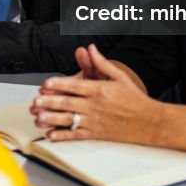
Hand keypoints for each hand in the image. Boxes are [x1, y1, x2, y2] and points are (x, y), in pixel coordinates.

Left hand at [30, 44, 160, 143]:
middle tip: (35, 102)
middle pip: (67, 103)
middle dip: (49, 103)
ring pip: (69, 120)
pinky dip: (63, 136)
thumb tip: (91, 48)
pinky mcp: (97, 134)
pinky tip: (51, 135)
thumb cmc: (134, 99)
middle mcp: (95, 106)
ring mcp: (95, 121)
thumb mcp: (119, 76)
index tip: (45, 84)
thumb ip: (102, 63)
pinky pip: (76, 135)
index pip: (74, 86)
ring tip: (37, 118)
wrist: (150, 122)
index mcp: (99, 90)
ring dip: (51, 119)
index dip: (58, 85)